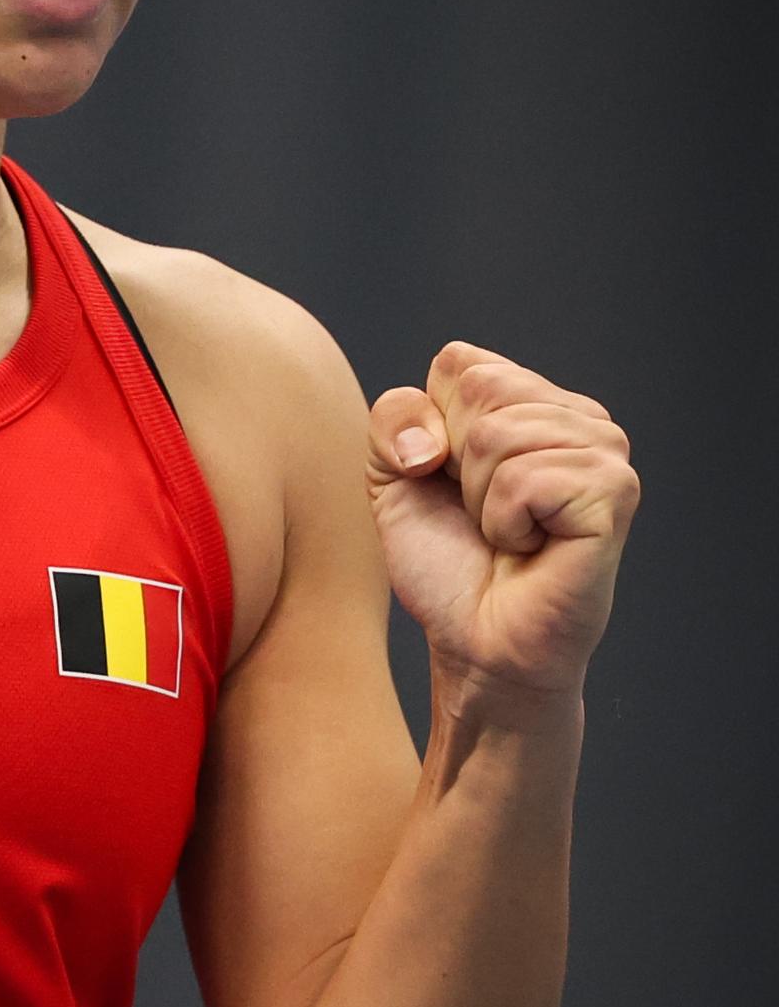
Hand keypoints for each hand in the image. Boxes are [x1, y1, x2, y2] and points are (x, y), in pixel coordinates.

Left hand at [366, 340, 639, 703]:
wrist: (477, 644)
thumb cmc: (448, 564)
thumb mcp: (395, 478)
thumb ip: (393, 420)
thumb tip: (432, 437)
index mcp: (534, 401)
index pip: (458, 363)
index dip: (432, 429)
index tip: (451, 485)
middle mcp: (579, 416)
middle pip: (479, 389)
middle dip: (456, 465)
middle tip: (484, 515)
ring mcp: (604, 451)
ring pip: (497, 435)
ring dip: (481, 500)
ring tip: (510, 535)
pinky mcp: (614, 492)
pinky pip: (523, 479)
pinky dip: (505, 525)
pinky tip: (531, 549)